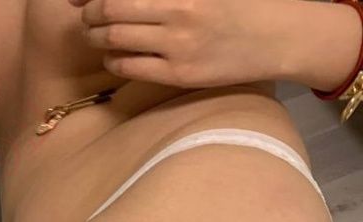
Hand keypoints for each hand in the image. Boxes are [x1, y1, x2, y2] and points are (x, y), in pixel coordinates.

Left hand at [69, 0, 297, 88]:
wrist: (276, 35)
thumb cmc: (238, 4)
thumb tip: (124, 0)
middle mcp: (177, 7)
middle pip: (111, 7)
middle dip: (91, 12)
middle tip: (87, 15)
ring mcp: (177, 42)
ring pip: (115, 38)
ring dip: (97, 37)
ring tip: (95, 36)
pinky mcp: (180, 72)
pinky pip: (131, 67)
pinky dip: (114, 61)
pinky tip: (114, 58)